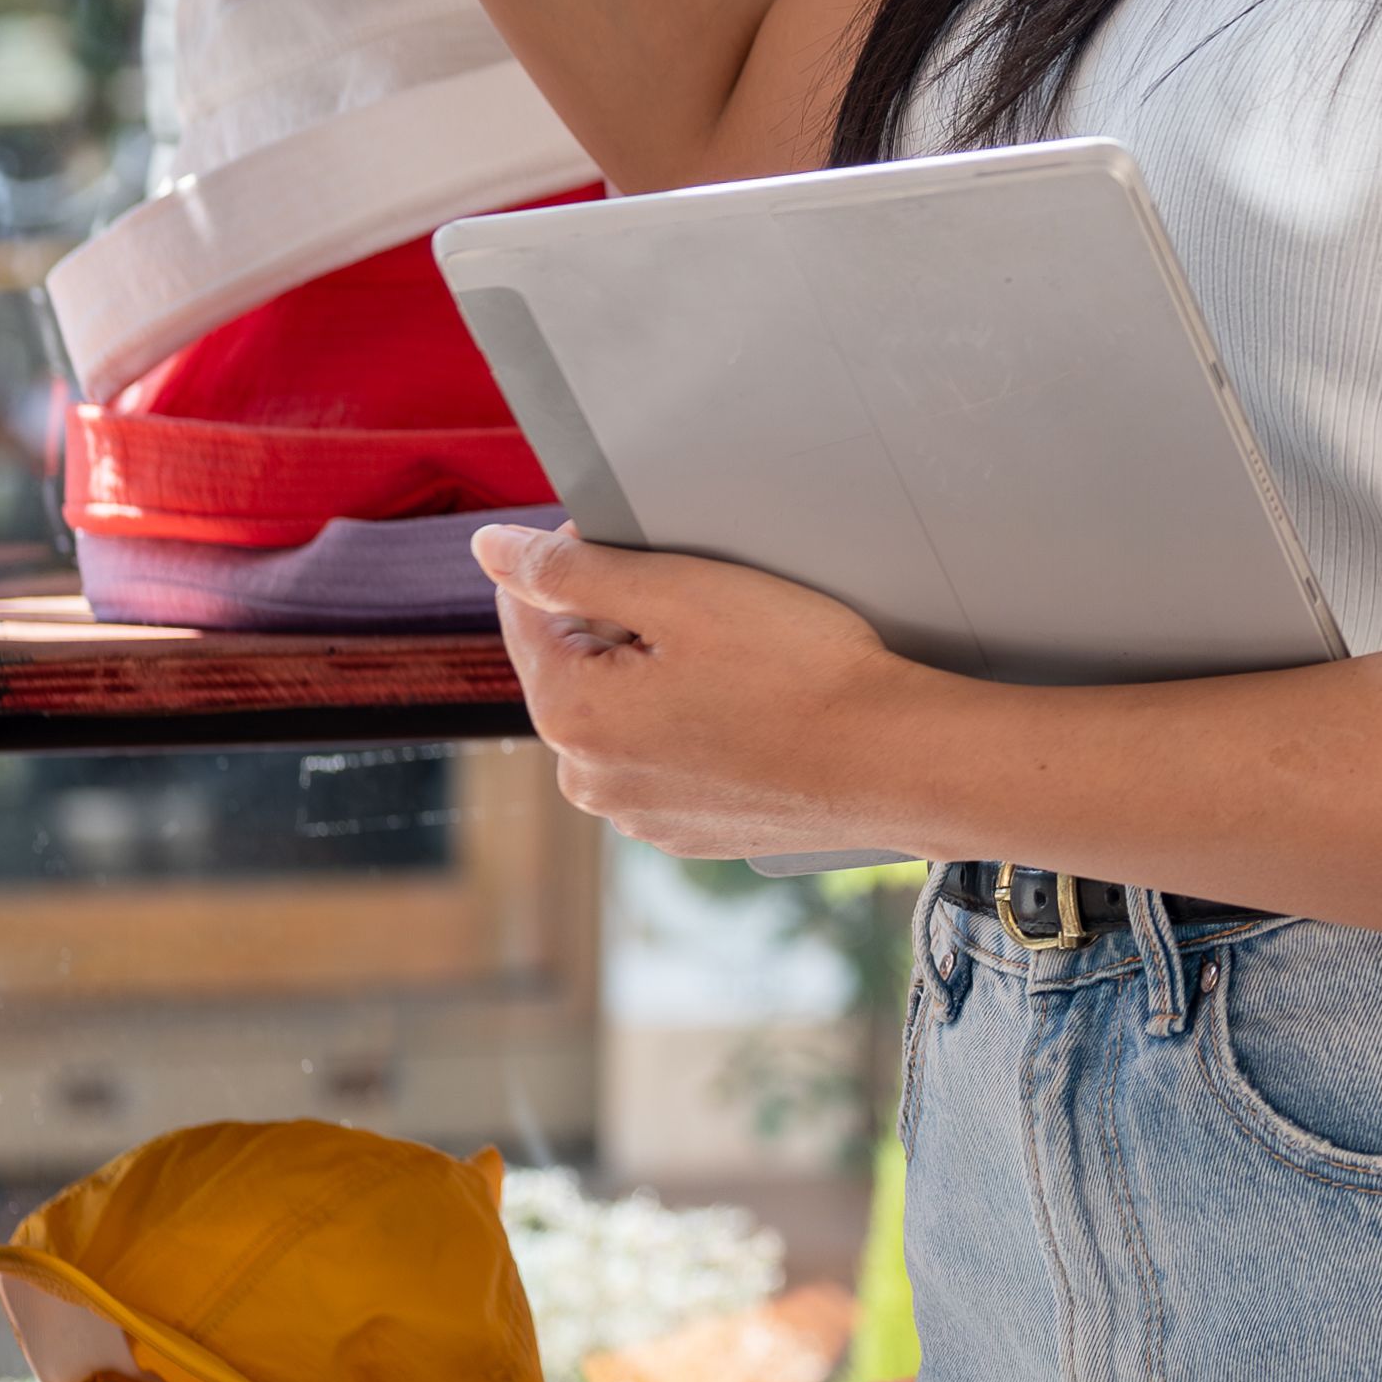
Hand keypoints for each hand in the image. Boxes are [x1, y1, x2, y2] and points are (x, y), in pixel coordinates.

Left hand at [477, 523, 926, 857]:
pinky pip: (664, 758)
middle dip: (623, 625)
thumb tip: (489, 550)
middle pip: (575, 664)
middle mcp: (586, 778)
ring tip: (740, 661)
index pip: (528, 608)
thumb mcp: (680, 591)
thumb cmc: (797, 668)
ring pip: (622, 714)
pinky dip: (693, 726)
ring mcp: (637, 815)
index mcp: (568, 713)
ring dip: (658, 678)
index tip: (655, 549)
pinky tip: (753, 708)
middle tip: (710, 607)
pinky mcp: (687, 832)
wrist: (892, 759)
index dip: (585, 559)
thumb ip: (569, 568)